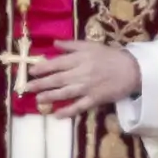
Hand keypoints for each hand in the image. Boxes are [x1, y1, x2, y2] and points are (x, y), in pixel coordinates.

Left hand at [19, 44, 141, 113]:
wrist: (131, 70)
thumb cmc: (110, 56)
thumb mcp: (91, 45)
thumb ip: (71, 45)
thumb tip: (54, 43)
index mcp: (80, 59)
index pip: (57, 63)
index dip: (43, 68)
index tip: (31, 71)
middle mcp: (81, 73)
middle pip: (57, 79)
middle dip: (40, 83)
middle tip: (26, 87)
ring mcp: (87, 88)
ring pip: (65, 93)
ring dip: (50, 96)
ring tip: (38, 99)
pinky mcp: (94, 99)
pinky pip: (79, 107)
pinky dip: (68, 111)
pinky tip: (57, 115)